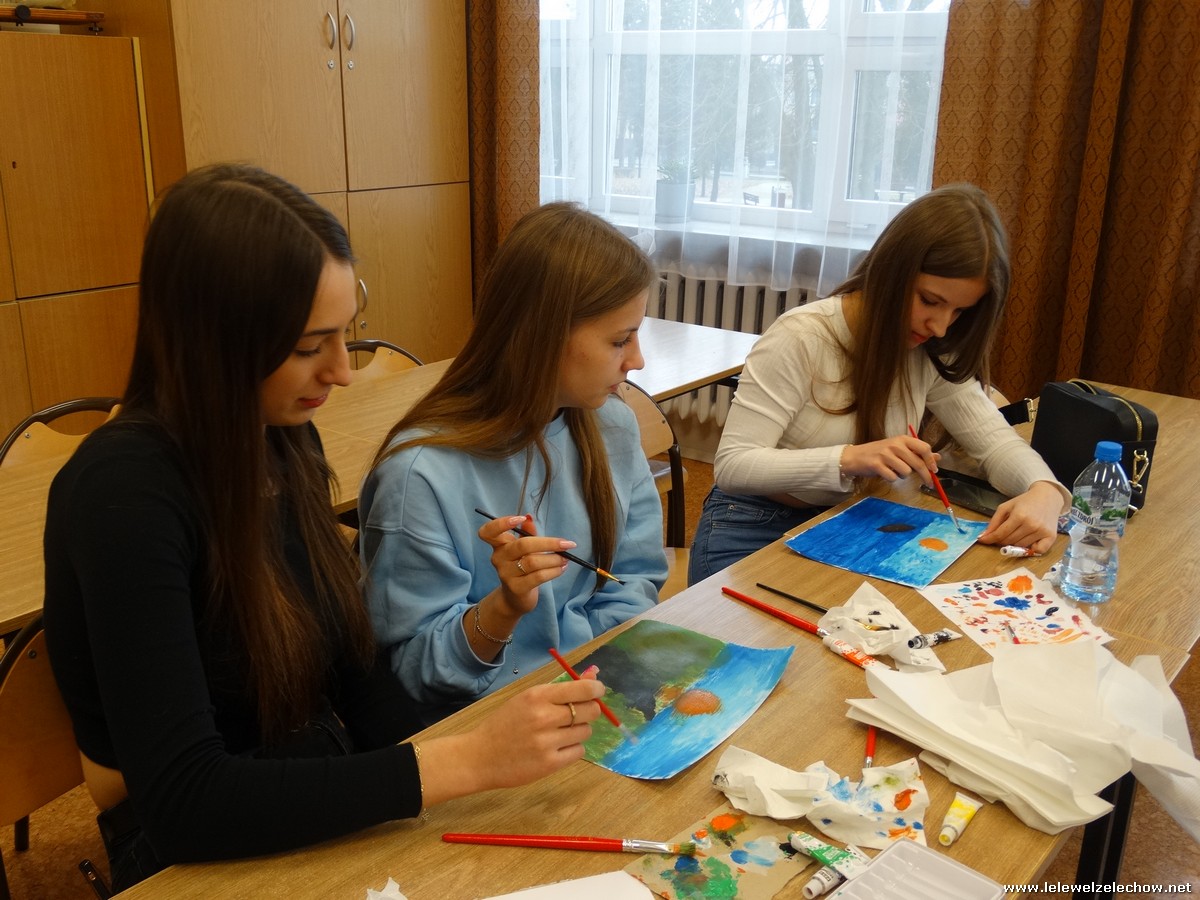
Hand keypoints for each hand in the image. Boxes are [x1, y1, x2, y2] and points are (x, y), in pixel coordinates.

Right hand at [416, 678, 606, 804]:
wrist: (479, 756)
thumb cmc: (504, 723)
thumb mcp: (528, 699)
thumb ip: (561, 688)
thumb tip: (595, 675)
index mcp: (537, 696)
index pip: (583, 688)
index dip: (596, 689)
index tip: (597, 691)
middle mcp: (544, 717)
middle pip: (590, 710)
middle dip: (590, 710)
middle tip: (577, 714)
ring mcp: (547, 742)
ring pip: (586, 732)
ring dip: (578, 731)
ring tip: (558, 733)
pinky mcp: (550, 764)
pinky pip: (579, 751)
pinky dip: (572, 748)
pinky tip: (556, 747)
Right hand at [477, 514, 572, 617]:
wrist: (515, 598)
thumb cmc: (520, 568)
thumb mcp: (523, 549)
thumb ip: (526, 533)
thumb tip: (529, 516)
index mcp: (498, 545)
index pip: (488, 532)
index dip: (502, 523)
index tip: (521, 518)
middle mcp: (498, 558)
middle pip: (522, 545)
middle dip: (549, 543)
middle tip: (567, 544)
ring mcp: (506, 574)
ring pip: (533, 562)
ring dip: (554, 559)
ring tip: (565, 559)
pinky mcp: (516, 588)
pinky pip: (538, 576)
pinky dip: (553, 571)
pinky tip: (562, 569)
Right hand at [841, 436, 939, 483]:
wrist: (855, 456)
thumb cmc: (879, 453)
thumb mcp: (899, 449)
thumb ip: (918, 453)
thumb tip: (938, 457)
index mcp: (903, 439)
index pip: (924, 448)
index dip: (931, 460)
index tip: (934, 470)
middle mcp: (895, 445)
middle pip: (918, 463)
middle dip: (925, 476)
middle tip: (929, 484)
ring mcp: (885, 454)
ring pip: (906, 472)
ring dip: (903, 476)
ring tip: (895, 471)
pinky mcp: (876, 465)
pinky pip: (893, 478)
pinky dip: (892, 479)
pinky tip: (886, 474)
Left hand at [977, 481, 1064, 553]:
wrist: (1047, 497)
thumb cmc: (1025, 502)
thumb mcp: (1006, 507)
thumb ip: (994, 521)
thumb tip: (984, 536)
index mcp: (1019, 515)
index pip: (1001, 534)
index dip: (990, 539)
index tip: (983, 540)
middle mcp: (1032, 525)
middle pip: (1010, 541)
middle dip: (1001, 540)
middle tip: (1002, 535)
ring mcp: (1042, 531)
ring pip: (1021, 546)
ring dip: (1015, 543)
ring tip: (1016, 533)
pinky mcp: (1051, 537)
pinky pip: (1038, 551)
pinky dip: (1031, 549)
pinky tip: (1029, 541)